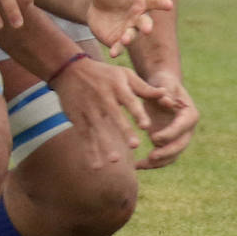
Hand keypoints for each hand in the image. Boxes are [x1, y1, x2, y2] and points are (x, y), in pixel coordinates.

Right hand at [50, 58, 175, 170]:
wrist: (70, 70)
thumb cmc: (104, 73)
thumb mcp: (125, 75)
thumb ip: (144, 88)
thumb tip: (166, 95)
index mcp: (118, 87)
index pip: (130, 102)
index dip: (138, 114)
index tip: (146, 127)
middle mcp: (103, 98)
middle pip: (115, 116)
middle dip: (124, 131)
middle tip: (135, 145)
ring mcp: (89, 109)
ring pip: (98, 128)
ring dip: (106, 145)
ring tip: (116, 160)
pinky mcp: (78, 118)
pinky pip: (85, 136)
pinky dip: (90, 151)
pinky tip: (97, 166)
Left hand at [86, 0, 172, 55]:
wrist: (96, 7)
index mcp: (141, 2)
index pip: (155, 2)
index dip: (162, 3)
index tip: (168, 4)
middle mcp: (138, 18)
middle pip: (145, 23)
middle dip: (146, 26)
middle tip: (147, 29)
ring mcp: (128, 30)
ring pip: (132, 36)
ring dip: (130, 39)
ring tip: (125, 40)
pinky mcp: (117, 40)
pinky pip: (119, 46)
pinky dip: (117, 49)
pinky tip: (114, 53)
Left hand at [135, 73, 198, 169]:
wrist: (160, 88)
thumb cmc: (162, 83)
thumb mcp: (164, 83)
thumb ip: (166, 91)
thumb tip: (167, 102)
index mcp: (190, 114)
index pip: (182, 127)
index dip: (169, 134)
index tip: (154, 138)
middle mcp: (187, 129)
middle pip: (180, 145)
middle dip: (166, 153)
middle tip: (151, 157)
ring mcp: (178, 139)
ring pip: (172, 156)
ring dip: (158, 162)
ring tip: (141, 164)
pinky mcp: (167, 144)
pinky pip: (162, 158)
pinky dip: (151, 164)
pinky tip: (136, 166)